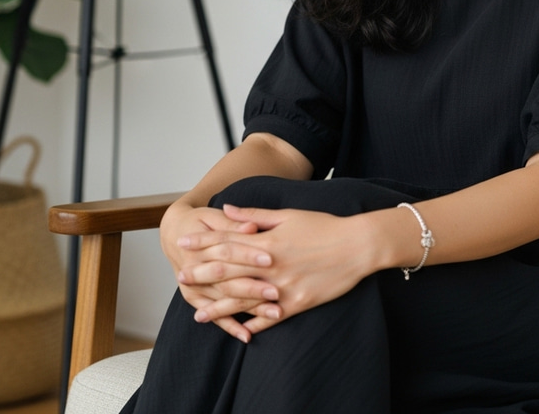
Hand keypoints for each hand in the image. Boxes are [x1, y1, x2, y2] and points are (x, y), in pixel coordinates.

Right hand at [160, 201, 282, 341]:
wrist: (175, 235)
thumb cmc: (200, 222)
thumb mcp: (213, 217)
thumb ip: (233, 224)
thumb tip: (252, 228)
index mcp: (199, 246)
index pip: (227, 251)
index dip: (248, 255)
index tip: (271, 259)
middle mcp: (193, 270)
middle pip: (226, 280)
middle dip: (253, 288)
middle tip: (277, 293)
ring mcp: (194, 288)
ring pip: (225, 300)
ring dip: (249, 309)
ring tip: (275, 314)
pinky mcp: (196, 300)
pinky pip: (215, 316)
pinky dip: (231, 326)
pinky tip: (247, 335)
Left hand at [175, 205, 374, 338]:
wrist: (357, 245)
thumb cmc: (324, 226)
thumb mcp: (288, 214)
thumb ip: (255, 214)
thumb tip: (226, 208)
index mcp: (267, 240)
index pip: (227, 241)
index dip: (203, 242)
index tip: (183, 243)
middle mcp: (271, 265)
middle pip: (229, 271)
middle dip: (202, 274)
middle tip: (181, 277)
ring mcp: (283, 286)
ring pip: (245, 299)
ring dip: (220, 308)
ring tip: (199, 314)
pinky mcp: (298, 302)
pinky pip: (271, 317)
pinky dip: (254, 324)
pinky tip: (238, 331)